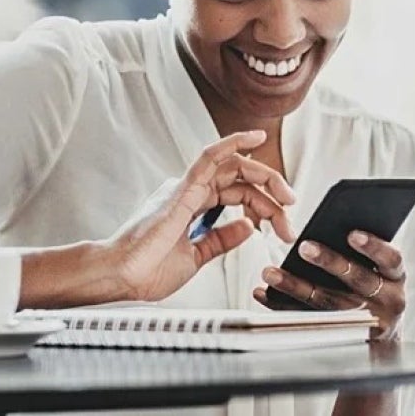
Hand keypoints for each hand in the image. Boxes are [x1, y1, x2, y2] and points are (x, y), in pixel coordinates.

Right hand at [110, 130, 295, 301]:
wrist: (124, 278)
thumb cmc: (147, 270)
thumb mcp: (197, 256)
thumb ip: (221, 239)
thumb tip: (247, 227)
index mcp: (192, 206)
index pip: (237, 194)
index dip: (264, 206)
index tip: (280, 227)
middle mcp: (189, 192)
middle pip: (240, 179)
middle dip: (272, 193)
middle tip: (290, 213)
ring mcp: (186, 187)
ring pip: (233, 167)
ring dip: (264, 176)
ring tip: (286, 194)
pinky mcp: (183, 189)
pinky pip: (210, 157)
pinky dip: (232, 143)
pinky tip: (253, 137)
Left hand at [254, 230, 405, 340]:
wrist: (379, 339)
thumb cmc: (373, 287)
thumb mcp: (378, 269)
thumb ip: (362, 249)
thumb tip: (330, 220)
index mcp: (395, 276)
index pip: (391, 259)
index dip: (373, 247)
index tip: (352, 234)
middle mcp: (387, 300)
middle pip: (357, 280)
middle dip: (329, 262)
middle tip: (303, 247)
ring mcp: (364, 321)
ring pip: (327, 303)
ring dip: (295, 286)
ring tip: (270, 272)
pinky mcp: (340, 335)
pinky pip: (307, 319)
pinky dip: (282, 305)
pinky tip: (263, 292)